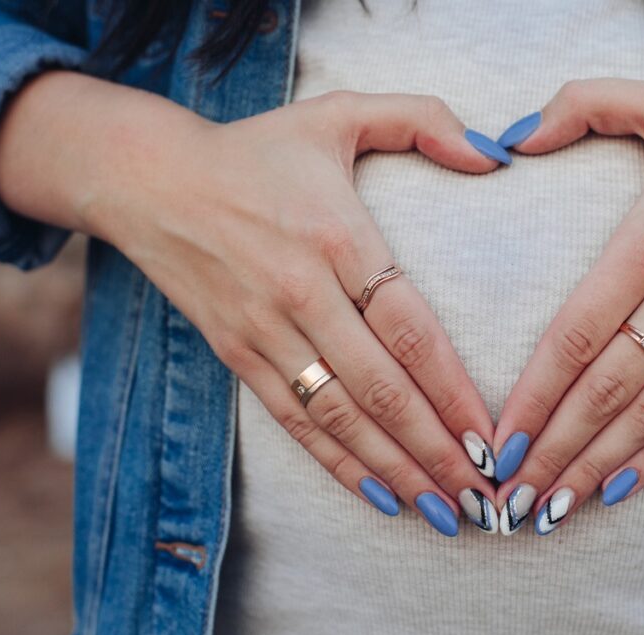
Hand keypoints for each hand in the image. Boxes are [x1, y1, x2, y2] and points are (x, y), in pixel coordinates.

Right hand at [71, 87, 503, 534]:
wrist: (150, 179)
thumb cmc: (258, 149)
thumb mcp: (339, 112)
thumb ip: (422, 118)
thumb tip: (494, 154)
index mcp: (336, 236)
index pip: (409, 329)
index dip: (452, 390)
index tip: (493, 435)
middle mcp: (301, 292)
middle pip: (382, 389)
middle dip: (437, 450)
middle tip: (486, 494)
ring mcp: (266, 331)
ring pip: (340, 418)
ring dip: (396, 471)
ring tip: (445, 513)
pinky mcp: (238, 354)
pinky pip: (295, 423)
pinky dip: (338, 466)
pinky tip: (381, 498)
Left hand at [492, 78, 643, 533]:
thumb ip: (583, 103)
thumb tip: (513, 135)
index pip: (577, 331)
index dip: (534, 393)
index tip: (497, 438)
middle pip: (606, 388)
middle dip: (553, 449)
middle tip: (508, 497)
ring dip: (596, 466)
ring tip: (550, 510)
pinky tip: (618, 490)